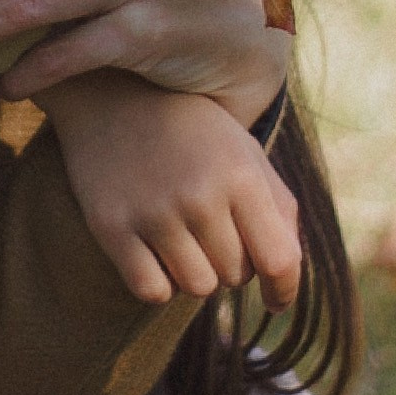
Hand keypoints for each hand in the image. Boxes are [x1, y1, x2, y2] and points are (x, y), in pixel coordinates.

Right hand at [46, 71, 303, 309]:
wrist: (114, 93)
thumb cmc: (193, 131)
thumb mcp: (245, 153)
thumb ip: (278, 210)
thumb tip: (284, 281)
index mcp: (242, 174)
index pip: (278, 261)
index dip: (283, 289)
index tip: (277, 300)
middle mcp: (199, 194)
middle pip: (235, 276)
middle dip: (231, 263)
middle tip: (211, 231)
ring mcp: (153, 211)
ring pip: (197, 287)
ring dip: (196, 274)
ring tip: (184, 239)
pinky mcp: (111, 224)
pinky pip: (152, 290)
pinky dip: (158, 283)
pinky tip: (155, 254)